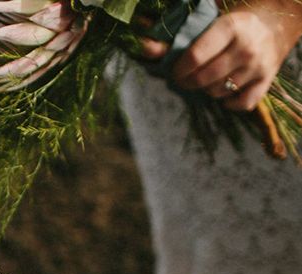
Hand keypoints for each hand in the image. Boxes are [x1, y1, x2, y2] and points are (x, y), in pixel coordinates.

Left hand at [140, 0, 301, 110]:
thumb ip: (175, 38)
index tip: (175, 72)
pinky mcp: (266, 82)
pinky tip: (224, 92)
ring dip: (206, 90)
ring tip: (206, 79)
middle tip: (185, 79)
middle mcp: (246, 48)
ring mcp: (258, 67)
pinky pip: (240, 104)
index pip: (195, 57)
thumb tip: (144, 48)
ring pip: (218, 93)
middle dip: (188, 83)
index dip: (179, 70)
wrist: (274, 25)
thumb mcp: (207, 23)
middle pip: (204, 79)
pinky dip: (228, 103)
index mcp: (230, 27)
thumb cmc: (231, 25)